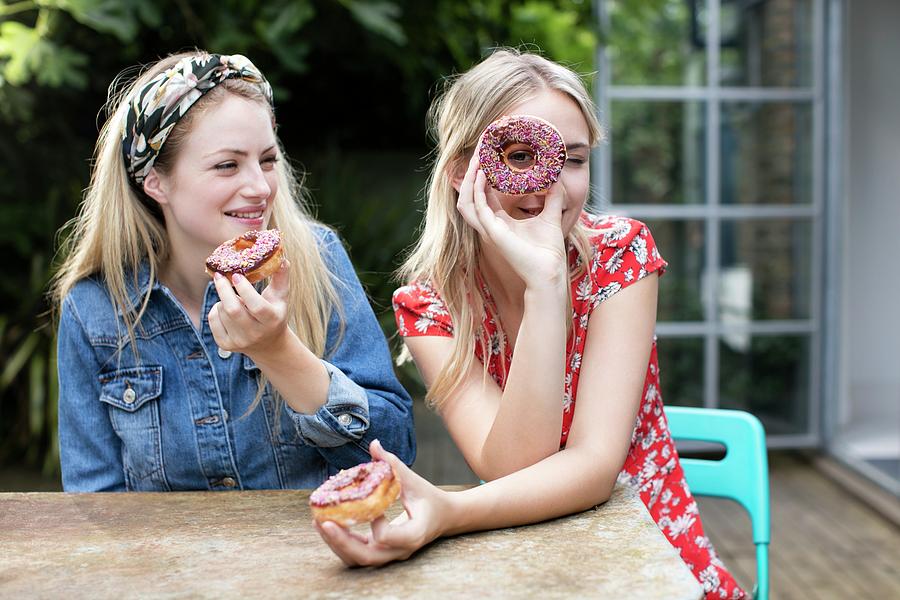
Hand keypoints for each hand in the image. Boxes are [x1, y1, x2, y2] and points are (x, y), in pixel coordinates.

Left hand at [208, 261, 290, 355]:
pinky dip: (216, 309)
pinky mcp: (226, 344)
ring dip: (224, 299)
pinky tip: (225, 309)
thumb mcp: (280, 297)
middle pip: (233, 310)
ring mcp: (239, 341)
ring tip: (233, 298)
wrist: (268, 344)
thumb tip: (282, 258)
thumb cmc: (274, 313)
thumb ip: (281, 277)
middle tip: (220, 275)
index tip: (236, 275)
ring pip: (222, 311)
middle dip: (223, 290)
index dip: (244, 290)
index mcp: (271, 320)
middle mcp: (256, 333)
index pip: (256, 306)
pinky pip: (213, 319)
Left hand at [314, 439, 451, 566]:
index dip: (378, 526)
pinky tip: (326, 525)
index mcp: (414, 534)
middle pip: (367, 556)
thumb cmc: (429, 498)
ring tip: (318, 524)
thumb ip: (393, 465)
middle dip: (343, 542)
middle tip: (324, 523)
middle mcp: (400, 550)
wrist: (443, 518)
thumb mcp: (415, 481)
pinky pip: (357, 554)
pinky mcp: (380, 552)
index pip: (390, 538)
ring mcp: (389, 555)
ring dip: (336, 544)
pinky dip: (340, 543)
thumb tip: (373, 444)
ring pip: (358, 560)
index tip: (374, 509)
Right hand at [456, 151, 567, 289]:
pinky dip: (477, 190)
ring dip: (468, 180)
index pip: (483, 195)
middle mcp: (490, 225)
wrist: (550, 271)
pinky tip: (482, 174)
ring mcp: (488, 230)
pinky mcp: (492, 233)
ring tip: (476, 160)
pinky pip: (477, 208)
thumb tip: (557, 178)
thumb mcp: (551, 215)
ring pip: (466, 201)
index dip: (483, 176)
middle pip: (470, 195)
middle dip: (470, 174)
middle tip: (479, 152)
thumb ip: (552, 197)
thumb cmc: (548, 251)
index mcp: (499, 222)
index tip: (488, 156)